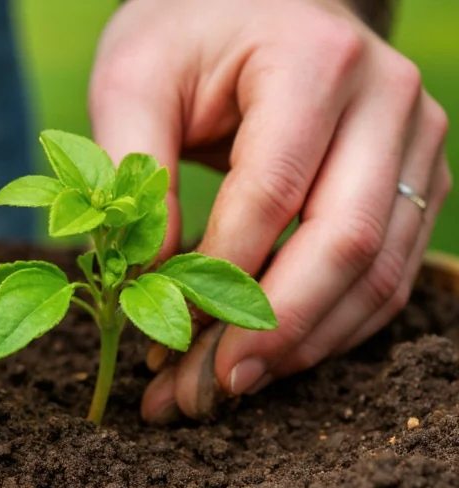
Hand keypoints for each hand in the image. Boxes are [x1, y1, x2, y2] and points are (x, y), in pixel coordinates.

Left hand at [89, 0, 451, 421]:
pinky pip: (387, 275)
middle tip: (203, 390)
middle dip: (268, 332)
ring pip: (377, 273)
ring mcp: (414, 142)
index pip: (270, 194)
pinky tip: (272, 356)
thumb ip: (132, 169)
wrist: (253, 4)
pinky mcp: (414, 181)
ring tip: (224, 387)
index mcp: (314, 61)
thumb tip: (150, 279)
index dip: (218, 279)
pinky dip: (331, 328)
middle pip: (342, 243)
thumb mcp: (133, 79)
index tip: (163, 337)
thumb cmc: (185, 37)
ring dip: (300, 346)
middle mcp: (387, 99)